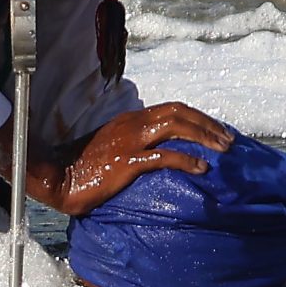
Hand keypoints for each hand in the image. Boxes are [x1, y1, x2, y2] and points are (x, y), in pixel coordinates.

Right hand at [48, 102, 234, 215]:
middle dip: (207, 123)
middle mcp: (132, 124)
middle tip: (228, 139)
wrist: (57, 177)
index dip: (197, 117)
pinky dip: (187, 160)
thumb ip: (134, 143)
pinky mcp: (126, 162)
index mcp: (130, 119)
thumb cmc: (82, 167)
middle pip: (179, 112)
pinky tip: (202, 168)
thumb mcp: (112, 146)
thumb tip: (158, 150)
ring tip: (222, 149)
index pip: (172, 109)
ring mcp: (129, 141)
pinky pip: (163, 157)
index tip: (215, 129)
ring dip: (203, 136)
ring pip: (175, 127)